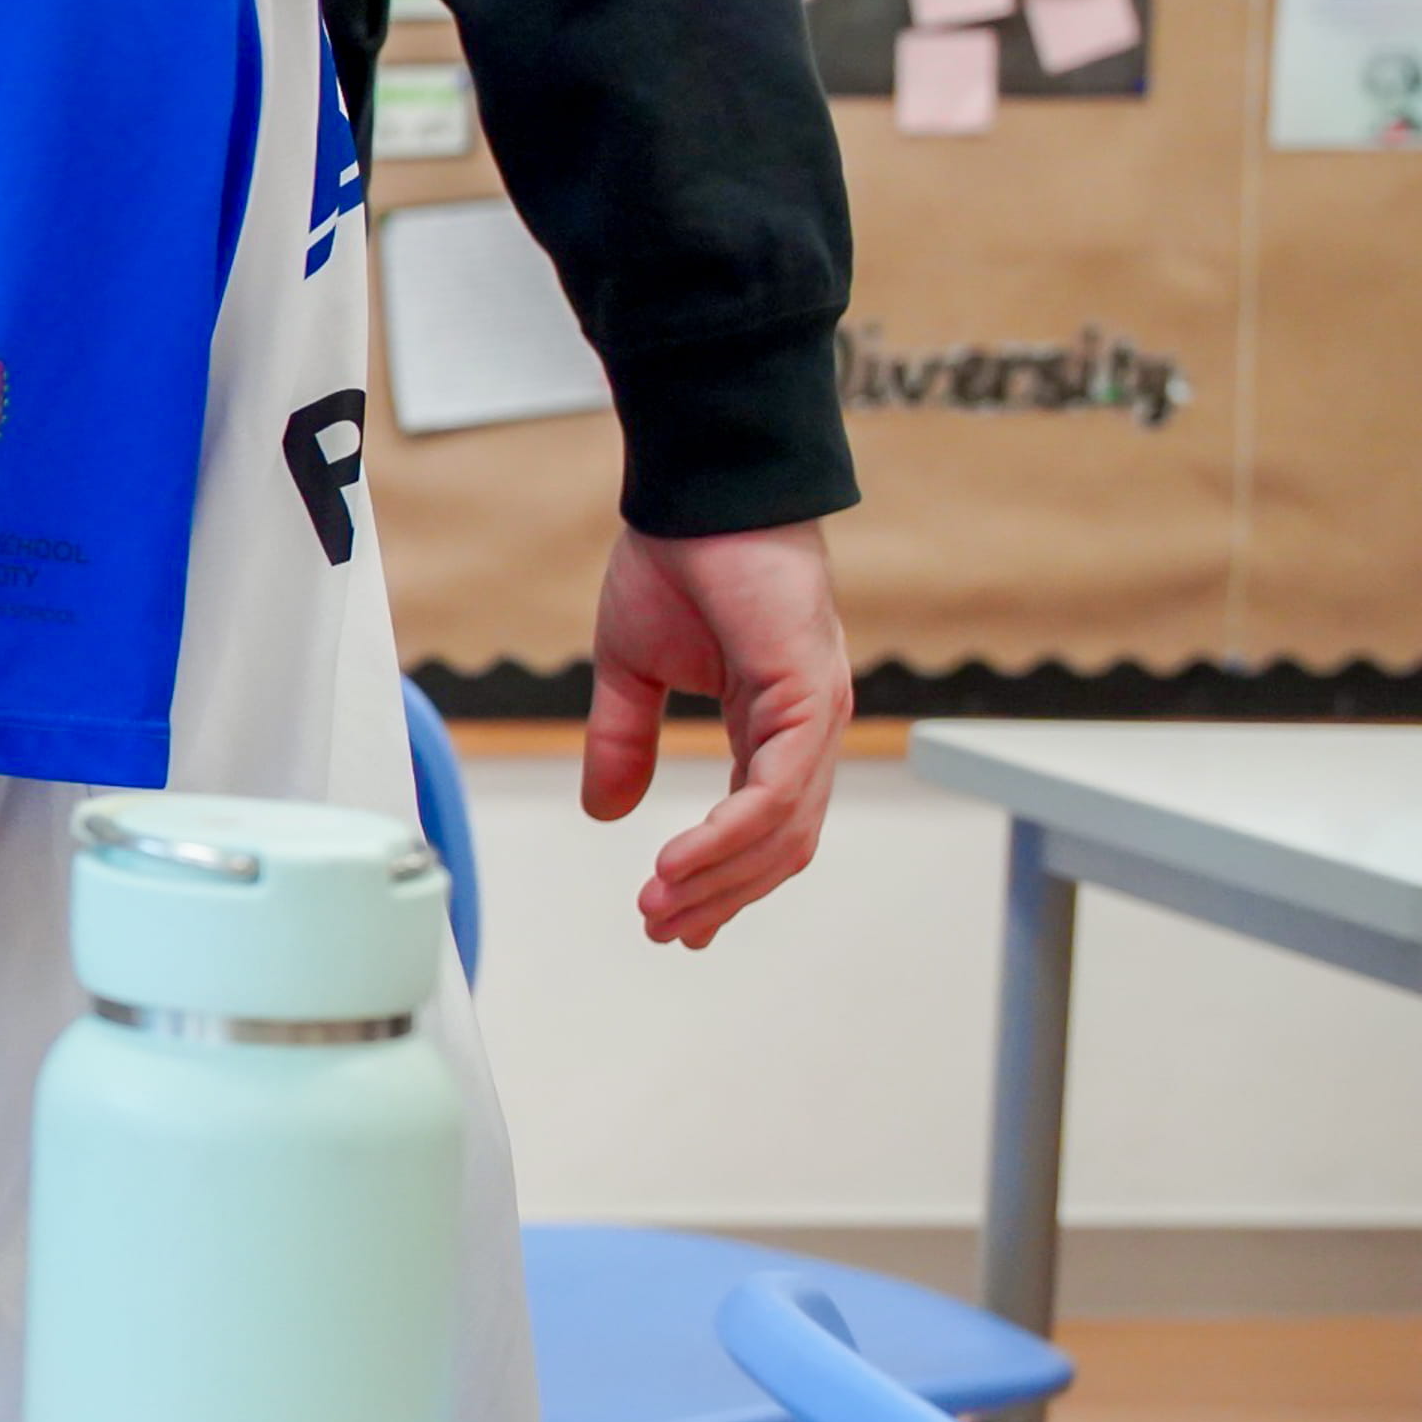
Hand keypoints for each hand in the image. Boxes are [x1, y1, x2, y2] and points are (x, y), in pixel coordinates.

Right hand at [581, 521, 849, 947]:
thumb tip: (605, 812)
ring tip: (660, 906)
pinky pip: (777, 790)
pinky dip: (730, 834)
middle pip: (781, 845)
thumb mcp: (631, 669)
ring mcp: (816, 714)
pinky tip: (680, 860)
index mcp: (775, 722)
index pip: (764, 825)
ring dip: (719, 878)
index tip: (678, 922)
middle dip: (720, 896)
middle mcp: (808, 727)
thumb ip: (624, 740)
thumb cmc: (677, 561)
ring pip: (783, 830)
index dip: (723, 879)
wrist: (698, 493)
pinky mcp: (808, 696)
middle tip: (663, 928)